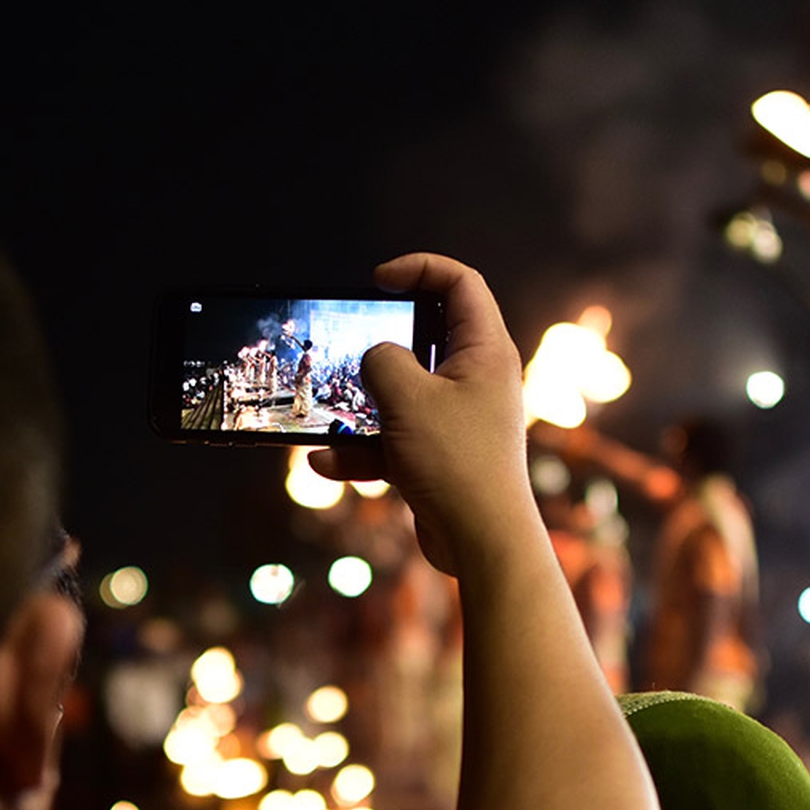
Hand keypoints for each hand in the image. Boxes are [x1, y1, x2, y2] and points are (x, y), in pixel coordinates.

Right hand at [311, 254, 535, 575]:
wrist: (481, 541)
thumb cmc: (456, 462)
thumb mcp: (406, 396)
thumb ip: (382, 360)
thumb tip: (376, 357)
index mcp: (484, 351)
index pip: (461, 284)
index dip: (420, 268)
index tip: (380, 280)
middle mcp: (477, 379)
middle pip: (426, 337)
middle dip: (381, 342)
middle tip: (352, 339)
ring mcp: (459, 419)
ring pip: (403, 393)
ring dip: (362, 404)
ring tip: (327, 412)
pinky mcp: (441, 455)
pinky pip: (395, 440)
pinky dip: (362, 449)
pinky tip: (324, 461)